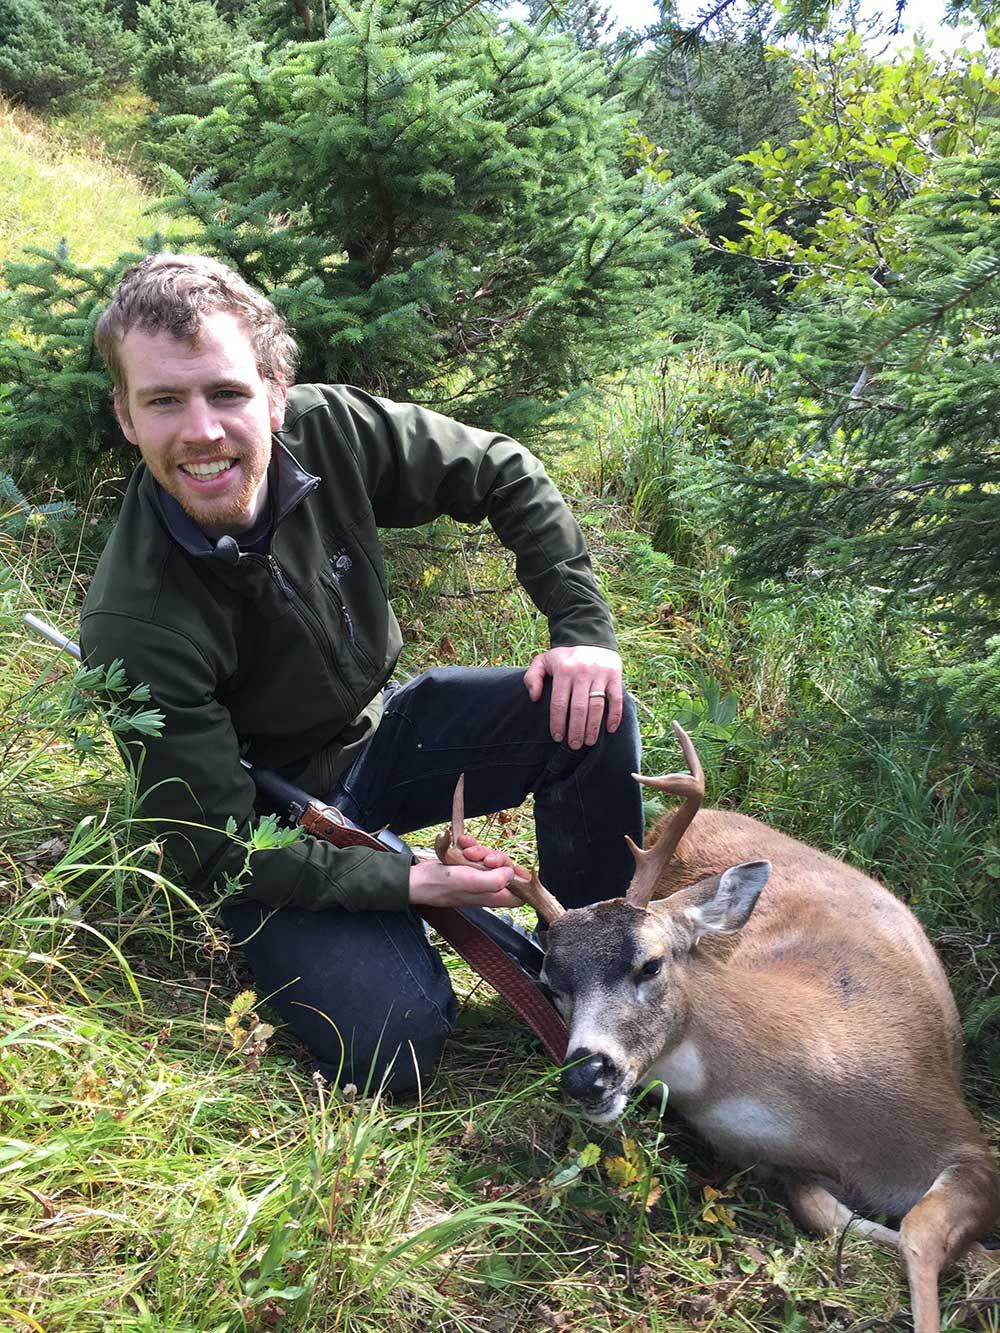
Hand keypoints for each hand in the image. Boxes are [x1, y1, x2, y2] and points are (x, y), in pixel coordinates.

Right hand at [408, 834, 523, 908]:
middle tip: (484, 858)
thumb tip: (511, 874)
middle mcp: (488, 888)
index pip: (520, 896)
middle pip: (507, 871)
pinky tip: (462, 843)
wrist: (418, 879)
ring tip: (467, 850)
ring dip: (480, 849)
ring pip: (491, 859)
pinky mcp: (468, 867)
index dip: (521, 882)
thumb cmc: (441, 885)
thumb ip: (495, 880)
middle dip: (496, 858)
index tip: (512, 868)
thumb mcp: (470, 882)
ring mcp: (477, 877)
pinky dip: (471, 845)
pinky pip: (476, 853)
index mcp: (493, 897)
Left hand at [523, 644, 623, 748]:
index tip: (557, 737)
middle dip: (576, 730)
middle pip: (579, 708)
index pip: (559, 703)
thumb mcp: (543, 660)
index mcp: (563, 670)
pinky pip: (616, 699)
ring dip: (593, 728)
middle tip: (574, 745)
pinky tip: (610, 730)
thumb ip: (532, 677)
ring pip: (597, 706)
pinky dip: (614, 716)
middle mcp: (582, 672)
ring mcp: (600, 674)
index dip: (558, 723)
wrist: (589, 635)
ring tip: (588, 742)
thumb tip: (534, 697)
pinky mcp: (614, 675)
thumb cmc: (564, 656)